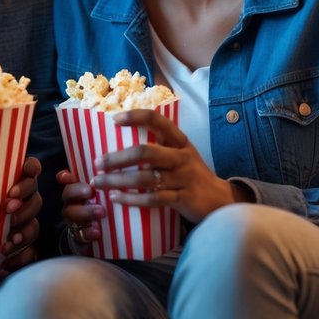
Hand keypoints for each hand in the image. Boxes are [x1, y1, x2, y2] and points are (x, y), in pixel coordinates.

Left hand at [0, 157, 42, 276]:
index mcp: (12, 181)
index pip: (31, 169)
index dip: (30, 171)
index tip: (12, 188)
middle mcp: (22, 201)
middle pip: (35, 199)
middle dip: (24, 205)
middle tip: (7, 209)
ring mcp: (24, 224)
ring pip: (35, 225)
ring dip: (24, 232)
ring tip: (10, 240)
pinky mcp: (23, 247)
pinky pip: (31, 252)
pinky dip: (21, 256)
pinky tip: (7, 262)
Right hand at [58, 168, 103, 252]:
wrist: (96, 237)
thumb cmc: (102, 209)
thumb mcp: (103, 195)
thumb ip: (105, 182)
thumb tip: (112, 166)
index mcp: (78, 191)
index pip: (69, 180)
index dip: (66, 177)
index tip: (66, 175)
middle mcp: (72, 204)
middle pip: (67, 194)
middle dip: (77, 191)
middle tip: (90, 191)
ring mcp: (73, 220)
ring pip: (71, 214)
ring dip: (85, 211)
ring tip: (101, 212)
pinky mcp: (79, 237)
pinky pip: (79, 234)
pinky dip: (88, 232)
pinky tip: (97, 231)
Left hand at [91, 109, 240, 223]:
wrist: (220, 201)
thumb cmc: (191, 175)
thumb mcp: (180, 155)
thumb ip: (159, 147)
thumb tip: (120, 142)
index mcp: (180, 141)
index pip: (158, 120)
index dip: (136, 117)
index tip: (114, 120)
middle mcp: (182, 157)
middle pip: (146, 152)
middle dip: (117, 157)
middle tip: (98, 163)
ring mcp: (184, 178)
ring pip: (145, 178)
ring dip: (118, 180)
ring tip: (99, 183)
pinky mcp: (184, 199)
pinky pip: (153, 199)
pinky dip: (131, 199)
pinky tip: (116, 199)